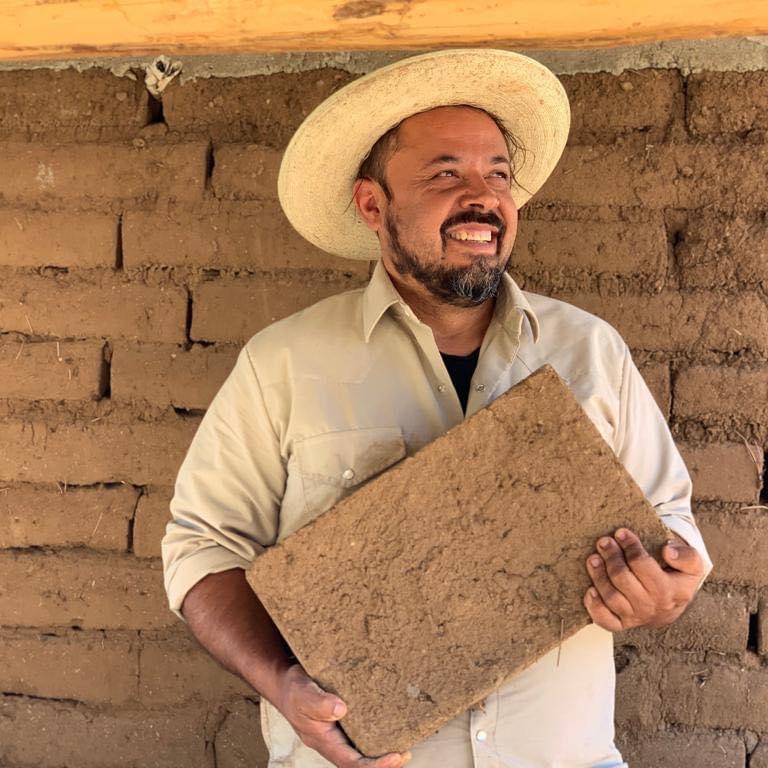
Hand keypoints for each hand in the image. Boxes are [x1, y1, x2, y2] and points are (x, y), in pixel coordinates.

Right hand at [274, 663, 410, 767]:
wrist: (287, 683)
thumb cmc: (294, 691)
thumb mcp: (302, 694)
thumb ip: (318, 703)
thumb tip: (341, 709)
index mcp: (325, 742)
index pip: (352, 763)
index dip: (374, 765)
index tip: (394, 757)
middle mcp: (334, 742)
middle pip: (360, 763)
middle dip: (383, 764)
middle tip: (404, 753)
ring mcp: (339, 733)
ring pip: (362, 750)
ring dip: (382, 751)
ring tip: (403, 744)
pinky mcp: (344, 721)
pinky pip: (362, 734)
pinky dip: (377, 734)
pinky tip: (390, 725)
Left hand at [583, 528, 704, 630]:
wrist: (671, 604)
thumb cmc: (677, 576)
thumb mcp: (692, 564)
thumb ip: (687, 556)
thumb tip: (668, 551)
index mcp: (672, 591)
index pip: (644, 566)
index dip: (630, 547)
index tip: (621, 532)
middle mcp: (653, 606)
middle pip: (623, 580)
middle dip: (611, 558)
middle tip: (604, 541)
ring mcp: (637, 617)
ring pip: (612, 598)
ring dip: (598, 576)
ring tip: (593, 558)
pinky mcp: (622, 624)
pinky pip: (605, 620)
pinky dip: (595, 607)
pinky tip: (589, 590)